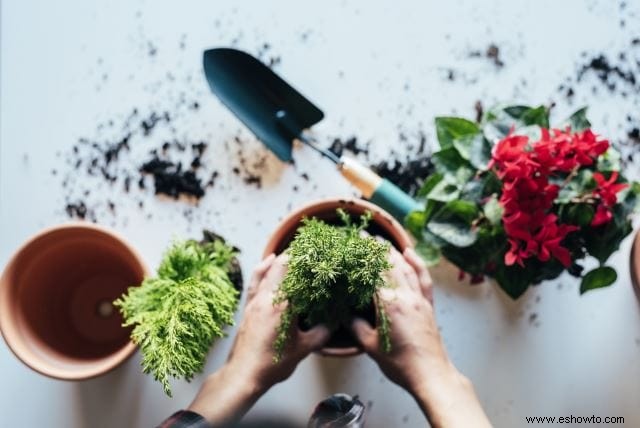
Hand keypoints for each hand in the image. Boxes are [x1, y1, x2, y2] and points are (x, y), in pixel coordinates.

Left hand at [227, 253, 329, 388]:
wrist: (244, 375)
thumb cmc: (272, 363)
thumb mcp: (304, 348)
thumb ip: (322, 332)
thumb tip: (333, 321)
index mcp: (281, 304)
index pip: (291, 269)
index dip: (303, 257)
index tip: (315, 251)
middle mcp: (266, 297)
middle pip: (279, 265)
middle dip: (294, 256)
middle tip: (308, 251)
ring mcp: (254, 301)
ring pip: (265, 270)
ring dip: (279, 260)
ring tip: (291, 253)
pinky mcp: (247, 307)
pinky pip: (255, 281)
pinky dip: (262, 269)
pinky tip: (267, 263)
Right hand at [351, 246, 491, 427]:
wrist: (430, 374)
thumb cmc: (399, 363)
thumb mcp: (370, 346)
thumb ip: (356, 327)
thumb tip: (344, 314)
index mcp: (389, 304)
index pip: (375, 273)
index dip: (364, 256)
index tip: (355, 243)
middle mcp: (405, 297)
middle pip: (390, 265)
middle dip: (377, 248)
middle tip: (365, 235)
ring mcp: (419, 300)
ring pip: (406, 268)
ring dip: (394, 252)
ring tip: (382, 241)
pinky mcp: (428, 306)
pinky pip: (422, 279)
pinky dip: (417, 263)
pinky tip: (410, 253)